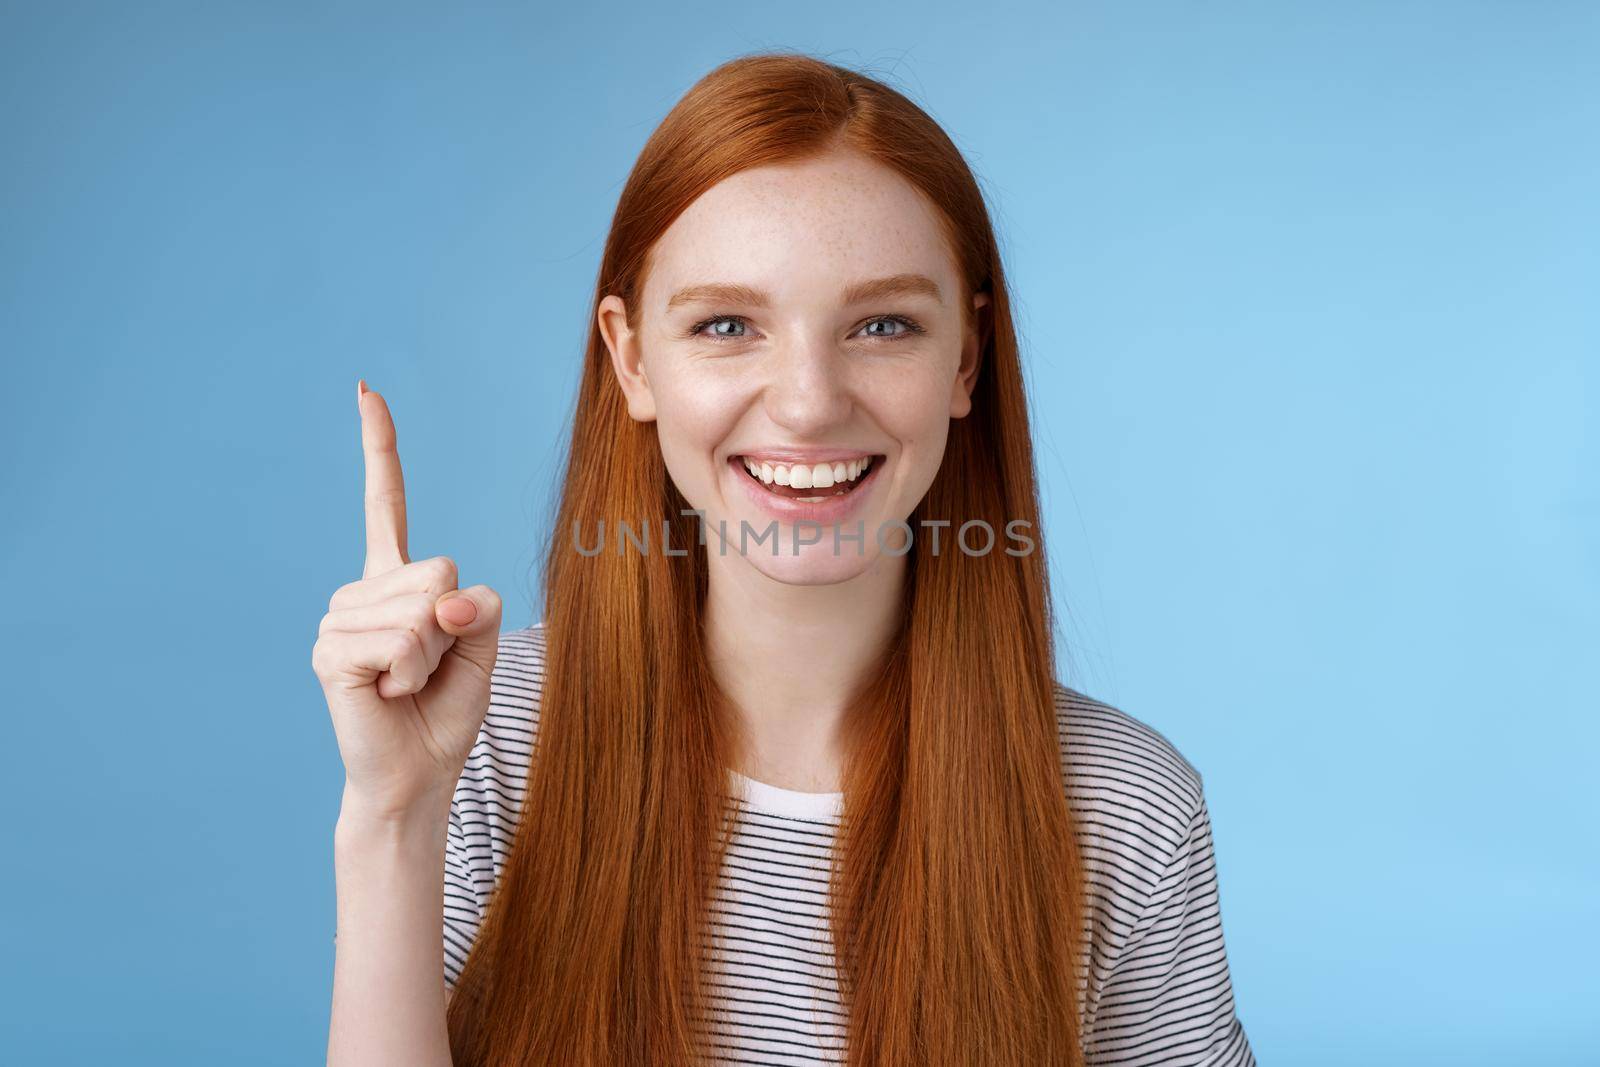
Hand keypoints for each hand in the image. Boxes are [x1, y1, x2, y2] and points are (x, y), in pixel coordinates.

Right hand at [311, 380, 501, 820]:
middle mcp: (360, 591)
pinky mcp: (330, 651)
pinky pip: (402, 639)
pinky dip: (413, 672)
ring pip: (423, 608)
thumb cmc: (447, 708)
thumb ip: (477, 606)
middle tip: (429, 668)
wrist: (418, 774)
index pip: (385, 502)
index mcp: (396, 581)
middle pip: (440, 567)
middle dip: (454, 625)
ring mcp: (337, 618)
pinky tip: (389, 692)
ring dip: (433, 656)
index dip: (378, 447)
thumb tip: (443, 599)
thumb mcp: (483, 645)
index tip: (365, 390)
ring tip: (407, 684)